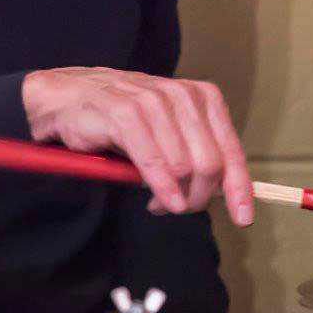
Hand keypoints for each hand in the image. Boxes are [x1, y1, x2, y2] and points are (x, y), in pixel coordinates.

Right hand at [21, 67, 253, 225]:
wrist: (69, 96)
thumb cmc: (123, 119)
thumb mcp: (168, 132)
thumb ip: (196, 154)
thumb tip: (224, 193)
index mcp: (201, 97)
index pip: (230, 149)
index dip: (239, 188)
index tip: (243, 218)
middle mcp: (183, 95)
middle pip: (210, 164)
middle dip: (199, 197)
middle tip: (178, 208)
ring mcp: (154, 101)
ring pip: (184, 167)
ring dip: (175, 197)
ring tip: (158, 203)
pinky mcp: (126, 113)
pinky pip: (154, 162)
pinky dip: (161, 188)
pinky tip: (158, 203)